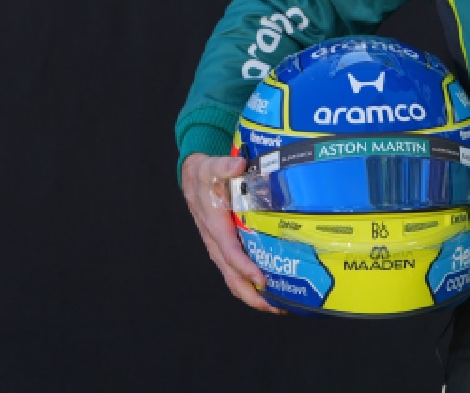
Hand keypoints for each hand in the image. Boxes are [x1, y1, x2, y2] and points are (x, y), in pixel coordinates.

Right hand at [181, 153, 282, 313]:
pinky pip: (235, 272)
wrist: (193, 177)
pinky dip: (249, 285)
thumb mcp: (212, 166)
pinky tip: (269, 289)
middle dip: (251, 293)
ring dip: (252, 295)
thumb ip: (224, 166)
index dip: (245, 267)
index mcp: (214, 225)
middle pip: (231, 275)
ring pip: (232, 279)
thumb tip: (238, 165)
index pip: (229, 251)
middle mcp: (215, 242)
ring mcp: (219, 248)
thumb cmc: (205, 174)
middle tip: (276, 305)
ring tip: (276, 305)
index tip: (262, 279)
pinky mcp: (224, 248)